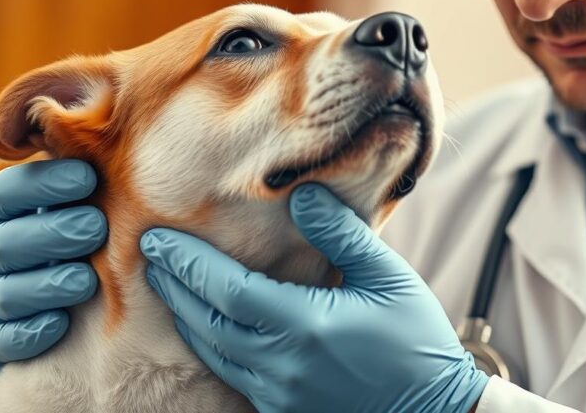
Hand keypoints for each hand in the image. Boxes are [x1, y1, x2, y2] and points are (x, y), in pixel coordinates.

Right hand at [0, 159, 107, 381]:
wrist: (89, 291)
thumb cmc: (95, 214)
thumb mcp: (89, 177)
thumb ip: (82, 144)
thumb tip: (87, 108)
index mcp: (7, 206)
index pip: (7, 191)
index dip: (43, 183)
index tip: (88, 177)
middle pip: (5, 243)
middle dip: (52, 234)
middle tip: (96, 228)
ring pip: (5, 293)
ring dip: (46, 285)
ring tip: (87, 279)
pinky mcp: (3, 336)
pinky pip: (4, 339)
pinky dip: (31, 332)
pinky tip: (63, 321)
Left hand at [141, 183, 487, 412]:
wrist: (435, 411)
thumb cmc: (415, 341)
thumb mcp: (387, 276)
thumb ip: (341, 233)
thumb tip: (301, 193)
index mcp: (305, 327)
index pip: (226, 291)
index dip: (188, 264)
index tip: (158, 239)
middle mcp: (281, 365)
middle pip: (207, 322)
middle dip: (174, 285)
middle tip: (149, 254)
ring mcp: (278, 393)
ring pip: (213, 352)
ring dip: (184, 315)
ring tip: (167, 284)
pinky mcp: (283, 409)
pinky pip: (230, 374)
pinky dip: (208, 344)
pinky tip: (204, 325)